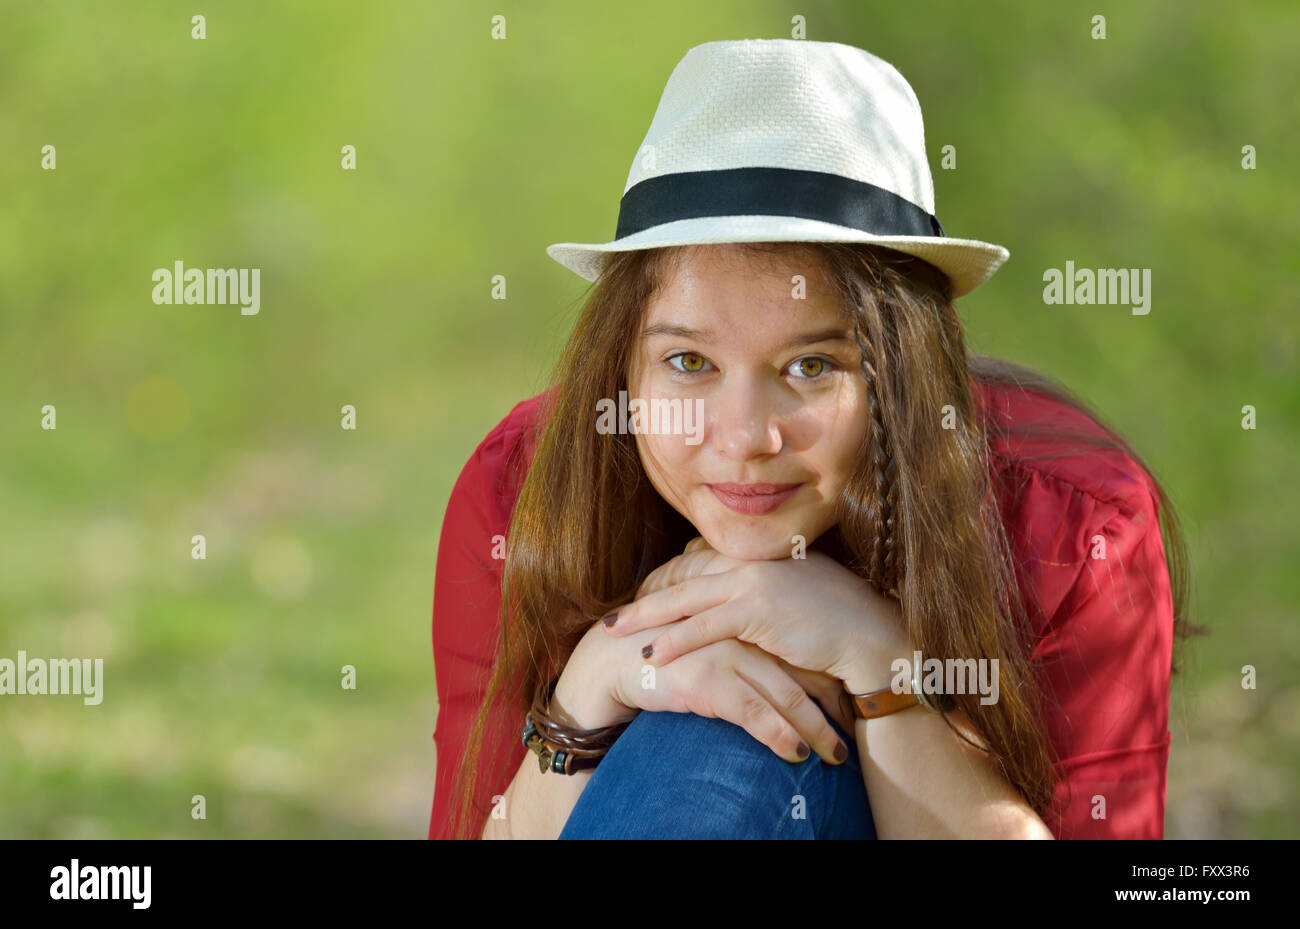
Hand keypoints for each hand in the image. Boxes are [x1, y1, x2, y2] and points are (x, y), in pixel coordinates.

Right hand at [555, 614, 853, 763]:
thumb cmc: (663, 654)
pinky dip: (779, 736)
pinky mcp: (708, 679)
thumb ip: (743, 646)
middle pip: (803, 672)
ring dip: (815, 730)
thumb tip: (778, 672)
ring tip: (834, 755)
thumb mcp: (711, 643)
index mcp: (747, 617)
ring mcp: (727, 653)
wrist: (611, 659)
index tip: (846, 707)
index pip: (800, 650)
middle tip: (850, 733)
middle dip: (831, 708)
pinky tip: (795, 755)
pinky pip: (755, 713)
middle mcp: (742, 631)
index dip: (826, 681)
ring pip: (787, 695)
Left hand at [604, 537, 910, 695]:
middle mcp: (752, 561)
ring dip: (645, 617)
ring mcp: (754, 582)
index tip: (643, 599)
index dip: (666, 581)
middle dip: (644, 596)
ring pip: (684, 599)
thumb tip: (746, 606)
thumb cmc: (841, 622)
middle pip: (681, 575)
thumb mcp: (799, 595)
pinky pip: (704, 627)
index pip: (697, 560)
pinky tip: (652, 654)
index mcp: (759, 553)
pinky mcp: (758, 611)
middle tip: (612, 616)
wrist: (872, 637)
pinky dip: (675, 640)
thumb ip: (768, 591)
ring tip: (614, 632)